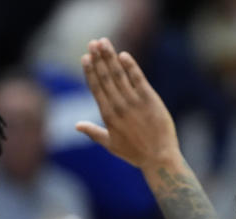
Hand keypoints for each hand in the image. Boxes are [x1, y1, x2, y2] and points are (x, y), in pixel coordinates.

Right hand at [75, 38, 178, 169]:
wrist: (159, 158)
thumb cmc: (135, 153)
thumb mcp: (110, 144)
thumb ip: (93, 132)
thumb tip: (76, 125)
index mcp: (108, 115)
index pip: (96, 88)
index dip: (90, 71)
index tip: (85, 57)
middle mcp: (118, 106)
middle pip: (105, 77)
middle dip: (98, 58)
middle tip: (93, 43)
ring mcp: (134, 102)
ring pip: (119, 74)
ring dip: (110, 57)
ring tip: (104, 42)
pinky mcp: (149, 100)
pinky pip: (138, 79)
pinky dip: (131, 67)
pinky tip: (124, 55)